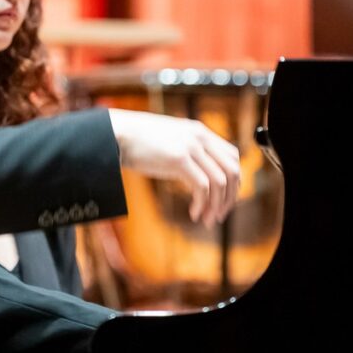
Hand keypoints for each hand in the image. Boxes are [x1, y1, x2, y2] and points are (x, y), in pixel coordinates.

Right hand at [108, 109, 240, 226]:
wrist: (117, 134)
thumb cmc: (139, 141)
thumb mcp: (171, 142)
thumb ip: (188, 152)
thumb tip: (198, 174)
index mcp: (200, 132)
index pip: (233, 156)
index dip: (234, 181)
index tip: (224, 200)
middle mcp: (200, 137)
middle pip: (232, 171)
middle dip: (230, 198)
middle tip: (218, 215)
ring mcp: (191, 147)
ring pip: (220, 182)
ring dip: (216, 206)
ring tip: (206, 220)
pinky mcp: (179, 158)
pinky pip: (202, 187)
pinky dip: (202, 204)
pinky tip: (194, 214)